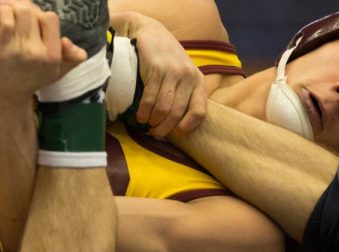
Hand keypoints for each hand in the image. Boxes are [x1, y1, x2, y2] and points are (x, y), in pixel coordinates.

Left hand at [0, 0, 86, 99]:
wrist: (5, 99)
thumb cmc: (31, 81)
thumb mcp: (57, 72)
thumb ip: (73, 57)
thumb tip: (67, 40)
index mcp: (53, 56)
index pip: (51, 19)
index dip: (41, 14)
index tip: (33, 19)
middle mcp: (38, 53)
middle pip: (34, 12)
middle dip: (25, 8)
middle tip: (18, 12)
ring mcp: (19, 50)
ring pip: (21, 12)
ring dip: (13, 6)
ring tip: (8, 8)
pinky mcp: (0, 49)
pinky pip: (5, 20)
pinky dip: (3, 10)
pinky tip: (0, 10)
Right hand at [130, 13, 206, 136]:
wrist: (150, 32)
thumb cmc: (166, 57)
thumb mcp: (182, 73)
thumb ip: (183, 93)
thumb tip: (175, 123)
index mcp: (198, 80)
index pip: (199, 110)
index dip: (188, 126)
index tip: (176, 133)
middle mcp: (188, 77)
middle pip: (177, 113)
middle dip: (164, 128)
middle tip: (154, 132)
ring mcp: (172, 73)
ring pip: (163, 108)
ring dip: (152, 121)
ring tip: (145, 124)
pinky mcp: (156, 70)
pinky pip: (150, 98)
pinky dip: (143, 112)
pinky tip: (139, 116)